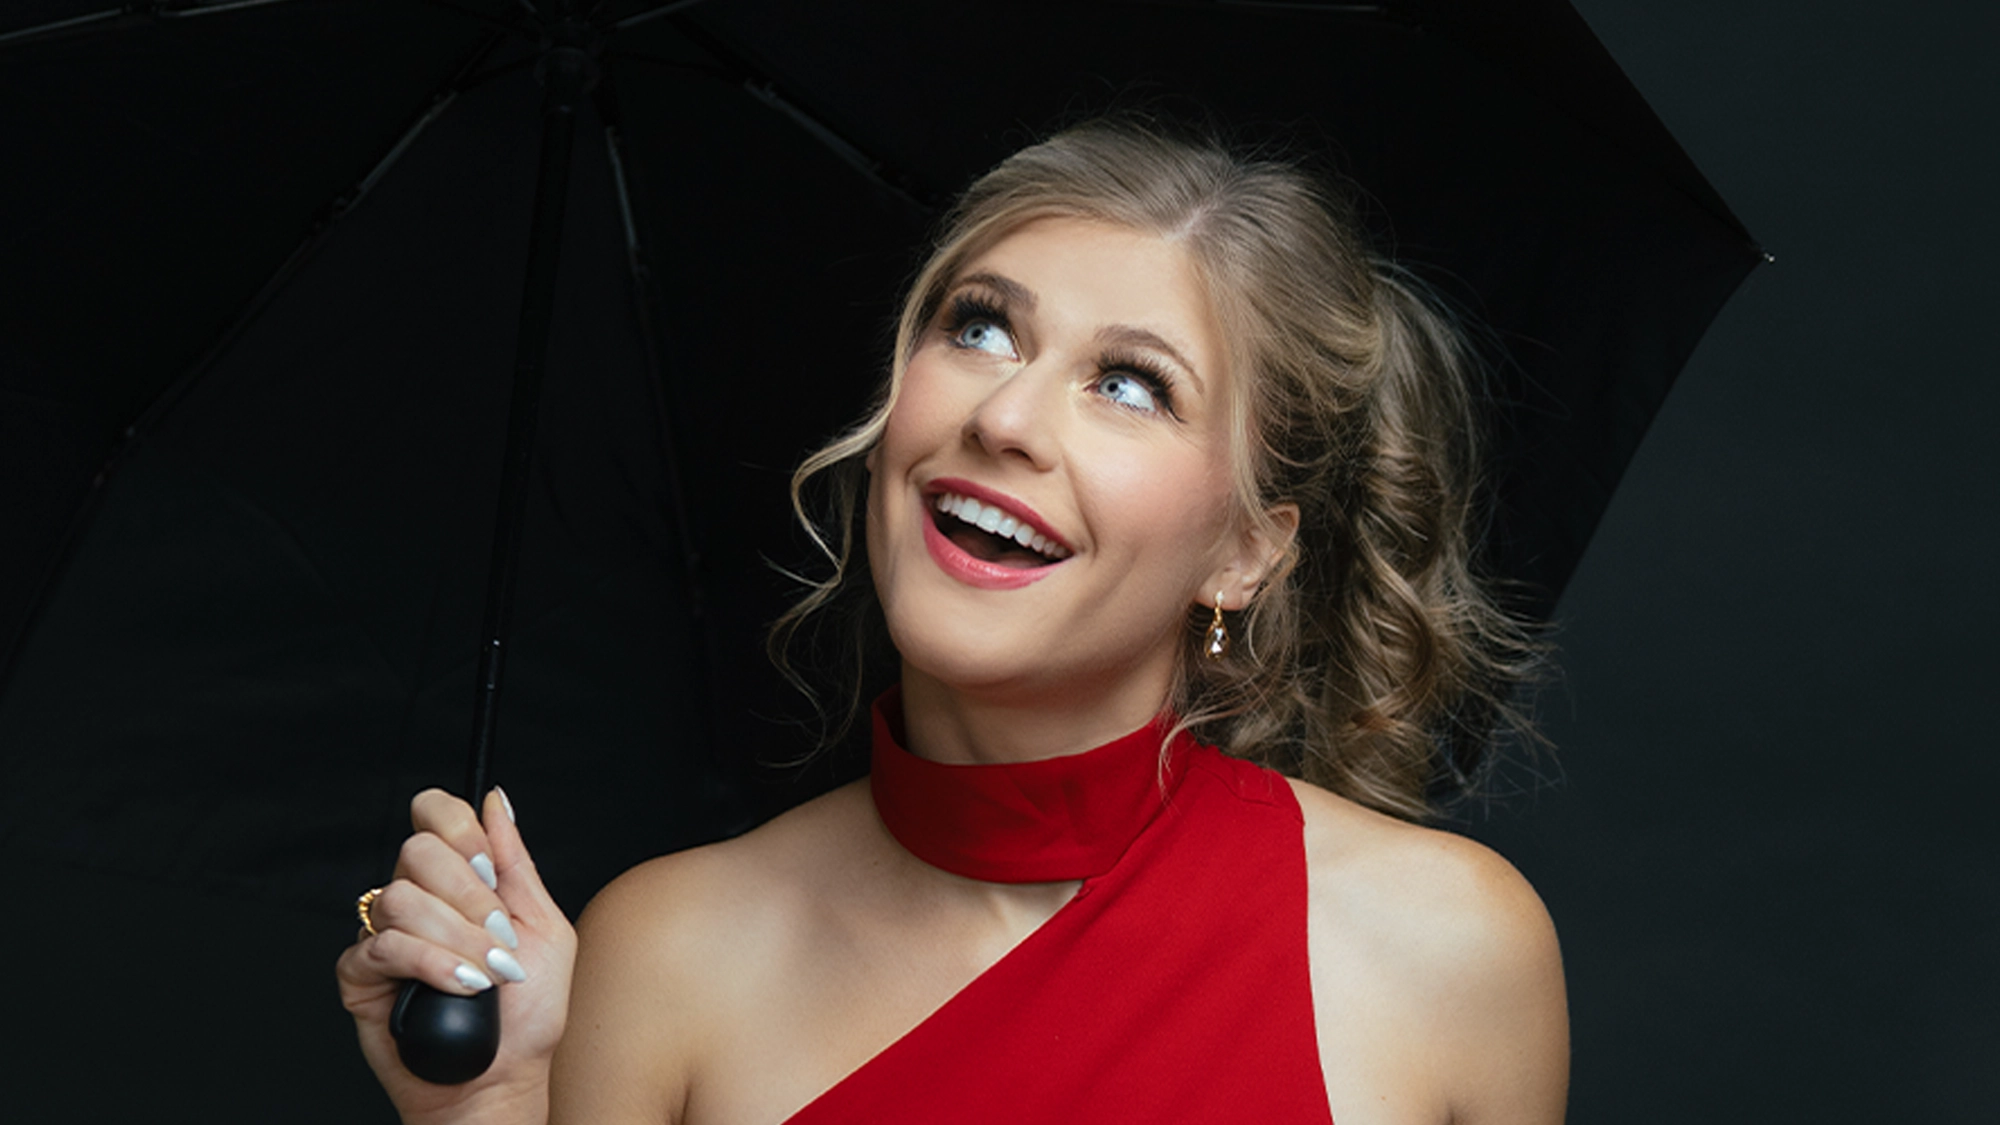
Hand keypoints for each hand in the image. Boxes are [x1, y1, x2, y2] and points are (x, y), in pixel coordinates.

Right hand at [337, 788, 575, 1124]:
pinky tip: (461, 987)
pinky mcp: (361, 976)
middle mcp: (418, 899)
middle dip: (469, 895)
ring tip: (487, 975)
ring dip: (457, 939)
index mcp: (458, 880)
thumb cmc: (528, 1012)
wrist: (504, 1078)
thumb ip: (516, 861)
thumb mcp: (544, 926)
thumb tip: (497, 800)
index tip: (490, 866)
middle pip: (418, 851)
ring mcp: (385, 935)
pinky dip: (431, 964)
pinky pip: (383, 946)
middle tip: (497, 934)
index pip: (436, 815)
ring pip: (402, 899)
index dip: (459, 828)